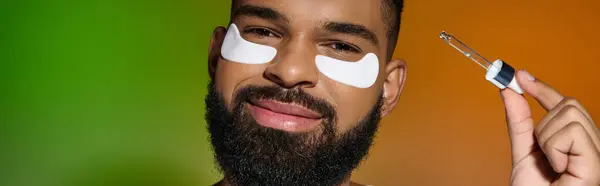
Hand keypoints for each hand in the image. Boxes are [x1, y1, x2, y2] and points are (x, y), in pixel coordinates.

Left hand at [501, 70, 599, 185]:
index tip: (520, 75)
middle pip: (570, 104)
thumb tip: (510, 90)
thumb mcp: (522, 152)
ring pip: (571, 114)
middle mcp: (591, 146)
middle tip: (540, 150)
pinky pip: (573, 132)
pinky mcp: (598, 164)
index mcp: (576, 144)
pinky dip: (555, 148)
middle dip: (543, 122)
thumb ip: (519, 123)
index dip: (544, 88)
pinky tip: (558, 169)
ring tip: (550, 165)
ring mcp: (597, 154)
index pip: (566, 105)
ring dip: (547, 138)